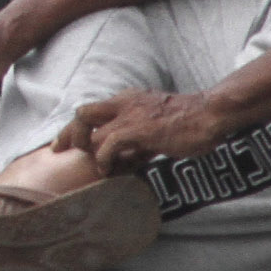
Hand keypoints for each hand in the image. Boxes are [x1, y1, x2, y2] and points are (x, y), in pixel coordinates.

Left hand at [56, 88, 232, 175]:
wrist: (210, 114)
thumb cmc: (189, 123)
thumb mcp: (157, 129)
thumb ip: (138, 142)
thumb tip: (125, 161)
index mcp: (128, 100)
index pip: (92, 110)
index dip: (77, 128)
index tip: (65, 144)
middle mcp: (124, 103)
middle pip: (82, 114)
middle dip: (69, 134)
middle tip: (61, 152)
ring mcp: (130, 115)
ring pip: (91, 129)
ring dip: (87, 150)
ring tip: (92, 167)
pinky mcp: (138, 129)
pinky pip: (108, 144)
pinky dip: (103, 159)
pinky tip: (107, 170)